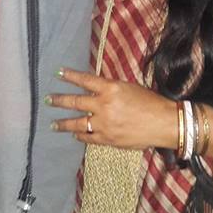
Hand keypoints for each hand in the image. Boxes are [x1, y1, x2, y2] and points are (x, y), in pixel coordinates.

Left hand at [47, 68, 176, 149]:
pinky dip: (81, 135)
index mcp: (110, 88)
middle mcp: (104, 105)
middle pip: (76, 102)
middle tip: (48, 100)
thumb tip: (94, 90)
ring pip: (78, 123)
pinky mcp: (108, 139)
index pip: (85, 80)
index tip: (58, 73)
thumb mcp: (128, 87)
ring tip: (53, 124)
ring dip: (64, 123)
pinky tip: (75, 134)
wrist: (164, 123)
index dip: (70, 76)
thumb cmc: (150, 102)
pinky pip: (89, 137)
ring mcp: (104, 124)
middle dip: (60, 101)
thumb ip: (109, 89)